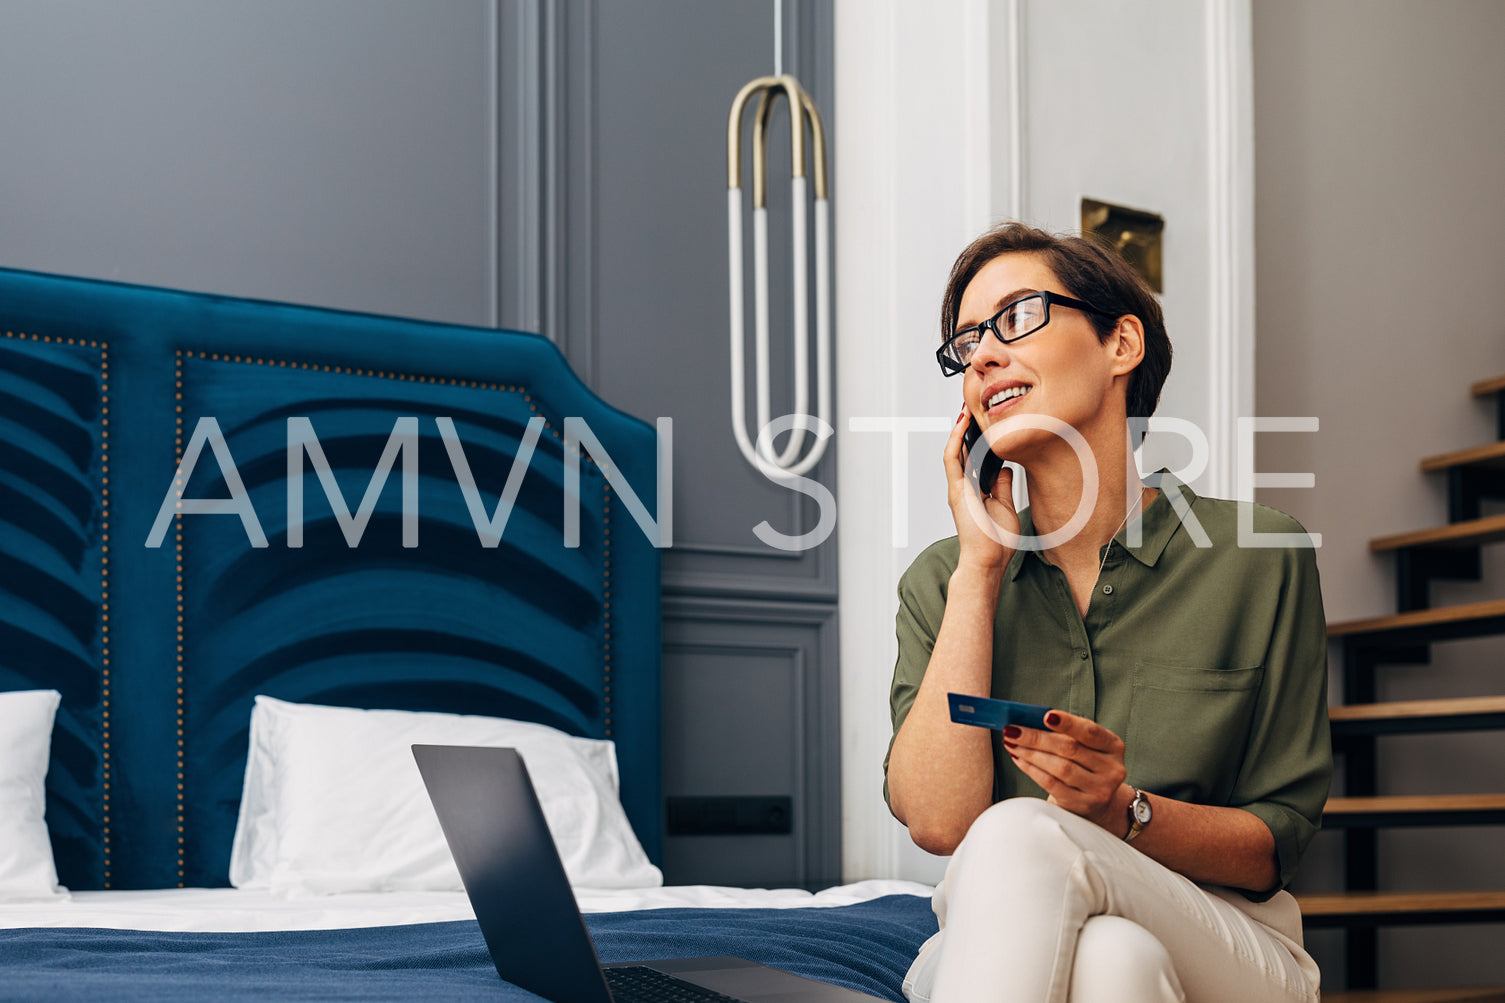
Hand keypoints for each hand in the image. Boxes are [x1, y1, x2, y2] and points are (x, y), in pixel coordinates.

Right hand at [944, 409, 1018, 571]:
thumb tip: (1004, 468)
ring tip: (965, 410)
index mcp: (975, 490)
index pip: (975, 459)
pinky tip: (962, 425)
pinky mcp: (956, 490)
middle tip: (973, 409)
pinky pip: (952, 459)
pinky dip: (956, 440)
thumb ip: (1002, 486)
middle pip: (963, 452)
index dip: (978, 440)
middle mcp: (963, 487)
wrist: (988, 560)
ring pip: (955, 451)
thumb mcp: (1006, 506)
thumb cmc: (996, 541)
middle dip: (967, 431)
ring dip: (959, 430)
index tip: (986, 423)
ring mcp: (958, 488)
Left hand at [1002, 710, 1131, 834]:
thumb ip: (1064, 734)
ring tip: (1012, 744)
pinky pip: (1052, 784)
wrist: (1098, 804)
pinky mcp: (1083, 805)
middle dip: (1036, 737)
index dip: (1068, 723)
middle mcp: (1112, 768)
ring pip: (1060, 767)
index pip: (1090, 731)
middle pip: (1070, 749)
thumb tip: (1028, 722)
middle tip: (1012, 729)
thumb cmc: (1085, 767)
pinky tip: (1019, 760)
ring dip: (1030, 754)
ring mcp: (1100, 789)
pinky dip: (1032, 770)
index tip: (1045, 715)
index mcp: (1113, 746)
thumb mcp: (1085, 748)